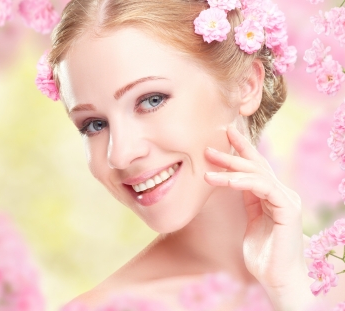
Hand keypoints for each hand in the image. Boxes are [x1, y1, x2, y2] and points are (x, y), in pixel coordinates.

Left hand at [204, 126, 313, 309]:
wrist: (277, 278)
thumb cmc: (263, 253)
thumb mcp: (251, 219)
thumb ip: (247, 199)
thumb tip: (231, 180)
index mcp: (272, 195)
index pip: (256, 166)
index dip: (242, 148)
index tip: (226, 133)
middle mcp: (281, 193)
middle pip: (256, 165)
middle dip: (233, 152)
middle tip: (211, 144)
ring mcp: (286, 200)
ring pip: (257, 174)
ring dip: (230, 168)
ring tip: (207, 167)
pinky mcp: (287, 209)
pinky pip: (262, 187)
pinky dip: (242, 182)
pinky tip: (225, 180)